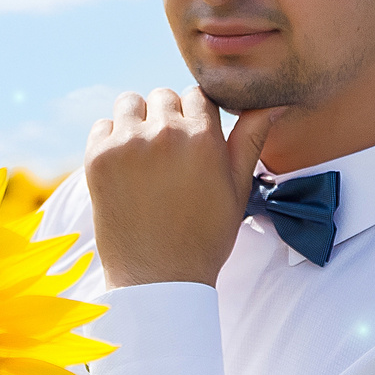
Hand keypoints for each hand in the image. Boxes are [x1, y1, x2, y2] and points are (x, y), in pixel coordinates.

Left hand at [84, 87, 284, 288]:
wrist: (159, 279)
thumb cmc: (205, 236)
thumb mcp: (237, 187)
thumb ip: (251, 138)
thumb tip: (276, 103)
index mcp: (202, 137)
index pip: (198, 95)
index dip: (197, 115)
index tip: (193, 138)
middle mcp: (163, 133)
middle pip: (164, 96)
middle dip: (168, 116)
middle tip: (169, 153)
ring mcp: (126, 144)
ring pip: (130, 103)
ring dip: (137, 120)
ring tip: (145, 154)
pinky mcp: (97, 158)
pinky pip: (102, 125)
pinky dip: (110, 139)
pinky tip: (124, 168)